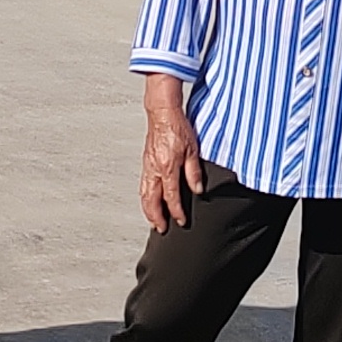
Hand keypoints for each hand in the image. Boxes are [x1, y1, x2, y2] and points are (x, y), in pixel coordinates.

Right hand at [139, 86, 197, 232]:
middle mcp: (154, 170)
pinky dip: (145, 198)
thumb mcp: (192, 150)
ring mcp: (147, 166)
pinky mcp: (145, 163)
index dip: (176, 211)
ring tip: (154, 221)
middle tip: (162, 228)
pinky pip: (143, 186)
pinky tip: (149, 202)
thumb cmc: (177, 127)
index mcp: (167, 167)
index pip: (171, 196)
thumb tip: (198, 190)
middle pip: (152, 201)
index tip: (181, 221)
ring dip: (148, 210)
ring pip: (144, 195)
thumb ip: (194, 172)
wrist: (162, 113)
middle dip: (156, 217)